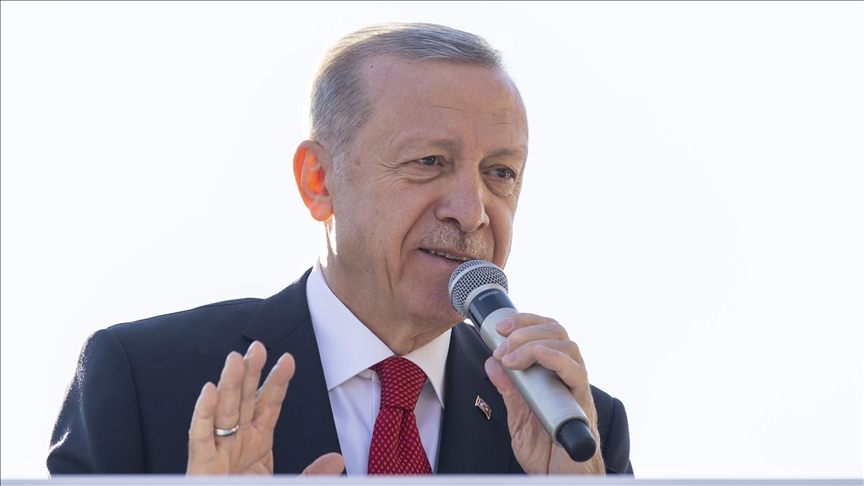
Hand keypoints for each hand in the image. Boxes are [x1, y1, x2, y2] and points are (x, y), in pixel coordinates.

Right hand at [187, 341, 343, 474]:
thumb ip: (313, 475)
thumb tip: (337, 458)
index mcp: (257, 442)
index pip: (269, 405)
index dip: (278, 383)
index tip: (288, 359)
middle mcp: (237, 442)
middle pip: (243, 400)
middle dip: (250, 373)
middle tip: (258, 346)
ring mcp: (218, 453)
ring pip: (222, 412)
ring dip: (228, 384)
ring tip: (235, 358)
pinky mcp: (201, 466)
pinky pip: (200, 438)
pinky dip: (202, 414)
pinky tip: (208, 391)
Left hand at [485, 314, 604, 474]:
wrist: (558, 479)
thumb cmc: (546, 453)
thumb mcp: (518, 418)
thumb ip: (508, 391)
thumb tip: (492, 364)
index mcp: (553, 375)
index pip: (545, 332)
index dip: (524, 322)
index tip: (499, 327)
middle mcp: (567, 376)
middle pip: (556, 332)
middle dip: (525, 330)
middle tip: (502, 345)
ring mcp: (576, 388)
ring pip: (567, 346)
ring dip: (534, 344)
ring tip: (511, 357)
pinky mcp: (582, 404)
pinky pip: (576, 374)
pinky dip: (558, 359)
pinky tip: (540, 355)